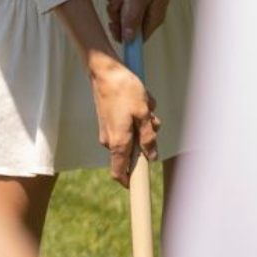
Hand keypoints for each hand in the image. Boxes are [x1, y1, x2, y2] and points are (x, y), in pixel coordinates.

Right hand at [87, 54, 159, 186]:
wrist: (105, 71)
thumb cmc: (125, 90)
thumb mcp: (144, 113)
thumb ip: (148, 137)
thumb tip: (152, 156)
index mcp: (118, 142)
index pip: (120, 174)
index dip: (130, 183)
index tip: (140, 186)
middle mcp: (109, 140)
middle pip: (132, 153)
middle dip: (146, 141)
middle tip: (152, 121)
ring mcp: (107, 131)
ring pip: (131, 137)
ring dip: (142, 126)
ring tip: (144, 106)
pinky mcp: (108, 122)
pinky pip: (127, 127)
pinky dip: (135, 118)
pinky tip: (138, 102)